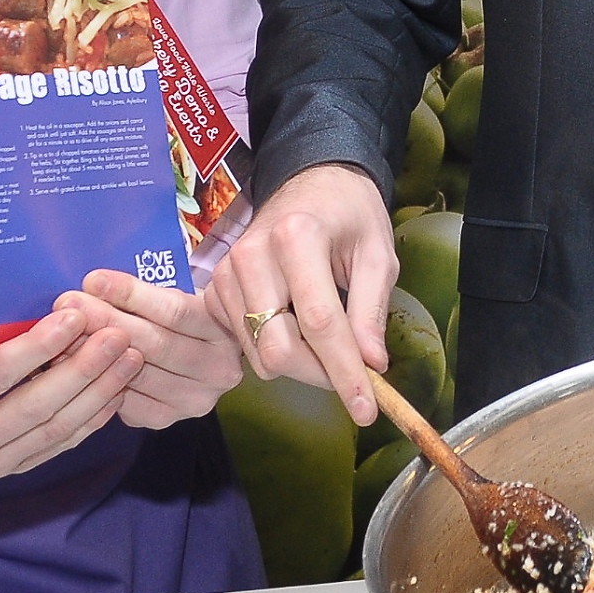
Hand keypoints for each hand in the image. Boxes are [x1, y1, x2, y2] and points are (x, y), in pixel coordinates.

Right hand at [0, 305, 142, 478]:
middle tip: (118, 335)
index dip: (38, 346)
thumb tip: (44, 301)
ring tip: (129, 357)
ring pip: (56, 428)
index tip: (74, 316)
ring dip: (99, 392)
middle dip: (83, 369)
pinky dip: (93, 416)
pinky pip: (61, 442)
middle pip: (36, 406)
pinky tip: (117, 389)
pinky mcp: (13, 469)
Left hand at [59, 267, 244, 428]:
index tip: (94, 280)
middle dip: (106, 321)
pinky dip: (97, 382)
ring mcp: (196, 399)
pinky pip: (126, 402)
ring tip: (62, 332)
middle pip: (155, 345)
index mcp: (227, 329)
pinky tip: (74, 363)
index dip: (131, 295)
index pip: (175, 312)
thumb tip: (93, 285)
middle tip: (68, 304)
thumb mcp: (177, 294)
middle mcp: (219, 369)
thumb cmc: (179, 316)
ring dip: (93, 353)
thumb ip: (146, 292)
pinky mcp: (168, 418)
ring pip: (136, 374)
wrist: (198, 353)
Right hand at [213, 161, 396, 424]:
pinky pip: (244, 343)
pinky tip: (297, 328)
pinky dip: (274, 349)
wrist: (310, 182)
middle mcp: (252, 256)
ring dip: (299, 364)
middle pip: (278, 348)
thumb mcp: (378, 254)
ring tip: (328, 344)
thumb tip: (371, 365)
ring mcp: (226, 273)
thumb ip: (371, 310)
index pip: (320, 323)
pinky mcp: (215, 289)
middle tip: (351, 375)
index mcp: (297, 238)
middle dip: (318, 374)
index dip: (344, 372)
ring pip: (259, 353)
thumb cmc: (350, 215)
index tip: (366, 410)